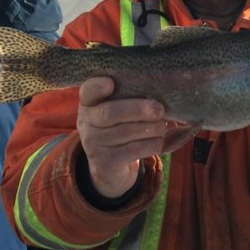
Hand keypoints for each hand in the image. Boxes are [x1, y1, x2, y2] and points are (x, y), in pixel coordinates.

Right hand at [77, 77, 166, 197]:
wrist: (109, 166)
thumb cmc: (120, 128)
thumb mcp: (119, 111)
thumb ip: (132, 99)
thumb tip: (163, 93)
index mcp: (89, 103)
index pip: (88, 91)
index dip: (97, 87)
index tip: (111, 83)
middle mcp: (86, 122)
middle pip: (110, 112)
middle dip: (139, 109)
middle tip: (159, 110)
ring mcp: (93, 144)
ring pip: (126, 131)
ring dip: (151, 128)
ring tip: (162, 126)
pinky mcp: (105, 162)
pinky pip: (134, 149)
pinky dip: (152, 143)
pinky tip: (159, 140)